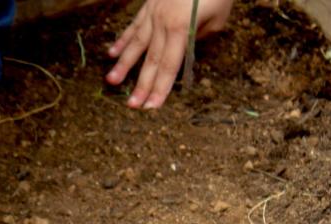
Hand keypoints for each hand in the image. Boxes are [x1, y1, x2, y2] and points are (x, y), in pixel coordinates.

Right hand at [105, 0, 233, 109]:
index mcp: (182, 29)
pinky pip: (134, 26)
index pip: (171, 66)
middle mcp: (164, 23)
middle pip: (152, 60)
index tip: (151, 106)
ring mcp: (154, 13)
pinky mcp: (149, 4)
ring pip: (137, 44)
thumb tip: (187, 48)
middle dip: (142, 84)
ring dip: (124, 65)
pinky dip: (123, 40)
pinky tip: (112, 53)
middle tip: (132, 105)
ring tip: (112, 81)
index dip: (161, 88)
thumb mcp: (218, 16)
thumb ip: (201, 37)